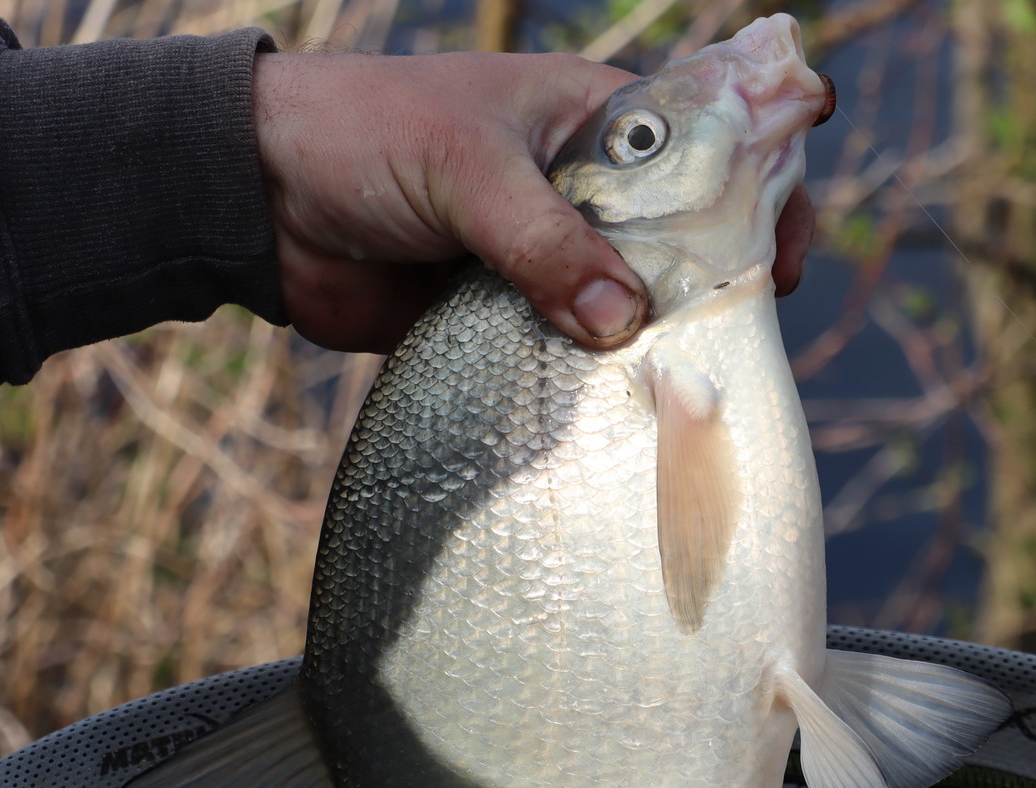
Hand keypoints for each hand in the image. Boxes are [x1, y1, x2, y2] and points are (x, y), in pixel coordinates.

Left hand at [252, 49, 813, 354]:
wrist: (257, 196)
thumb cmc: (365, 135)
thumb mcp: (467, 168)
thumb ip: (543, 241)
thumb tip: (619, 321)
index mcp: (592, 122)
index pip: (707, 153)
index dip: (758, 201)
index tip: (778, 266)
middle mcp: (580, 193)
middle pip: (674, 248)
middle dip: (704, 296)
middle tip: (725, 350)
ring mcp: (541, 261)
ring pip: (617, 313)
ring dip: (638, 353)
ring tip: (669, 396)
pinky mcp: (499, 320)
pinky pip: (555, 358)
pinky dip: (574, 384)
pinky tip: (598, 417)